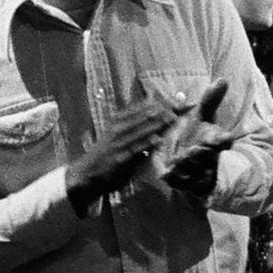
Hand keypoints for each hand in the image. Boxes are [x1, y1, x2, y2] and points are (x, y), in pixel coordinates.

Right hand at [64, 97, 179, 210]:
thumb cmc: (107, 152)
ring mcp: (120, 142)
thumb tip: (154, 108)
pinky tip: (159, 139)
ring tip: (176, 116)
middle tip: (186, 105)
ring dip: (161, 123)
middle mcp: (119, 128)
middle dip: (168, 109)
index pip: (145, 107)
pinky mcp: (120, 158)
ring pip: (143, 129)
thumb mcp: (118, 133)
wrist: (86, 173)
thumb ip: (134, 122)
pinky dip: (148, 143)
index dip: (165, 102)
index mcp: (120, 120)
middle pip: (147, 115)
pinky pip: (136, 149)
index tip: (182, 99)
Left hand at [159, 79, 235, 202]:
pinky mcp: (185, 182)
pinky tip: (164, 173)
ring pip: (193, 170)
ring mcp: (198, 171)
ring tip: (177, 160)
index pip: (224, 141)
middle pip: (208, 157)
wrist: (191, 162)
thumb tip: (222, 79)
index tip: (224, 137)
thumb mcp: (204, 117)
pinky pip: (179, 181)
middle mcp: (209, 157)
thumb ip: (211, 100)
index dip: (223, 140)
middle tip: (194, 149)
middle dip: (201, 153)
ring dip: (186, 165)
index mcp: (216, 141)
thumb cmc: (199, 135)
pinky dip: (173, 178)